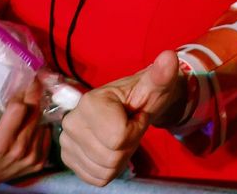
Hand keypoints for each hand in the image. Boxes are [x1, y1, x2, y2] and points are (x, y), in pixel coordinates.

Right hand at [0, 81, 49, 187]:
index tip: (19, 87)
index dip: (19, 96)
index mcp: (0, 144)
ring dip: (39, 110)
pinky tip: (36, 118)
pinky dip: (43, 125)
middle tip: (34, 82)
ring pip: (43, 123)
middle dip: (34, 96)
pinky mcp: (39, 162)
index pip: (19, 110)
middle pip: (34, 114)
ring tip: (35, 98)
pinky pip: (47, 136)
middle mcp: (18, 151)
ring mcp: (31, 158)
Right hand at [59, 51, 188, 185]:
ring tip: (120, 136)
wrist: (133, 106)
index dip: (136, 129)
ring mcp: (66, 141)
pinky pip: (96, 177)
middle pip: (111, 156)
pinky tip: (110, 148)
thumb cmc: (144, 95)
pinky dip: (109, 169)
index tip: (135, 115)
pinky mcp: (69, 157)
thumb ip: (162, 75)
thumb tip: (170, 57)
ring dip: (120, 158)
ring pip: (104, 169)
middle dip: (129, 145)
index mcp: (89, 102)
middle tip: (129, 126)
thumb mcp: (156, 86)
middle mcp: (71, 122)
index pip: (119, 138)